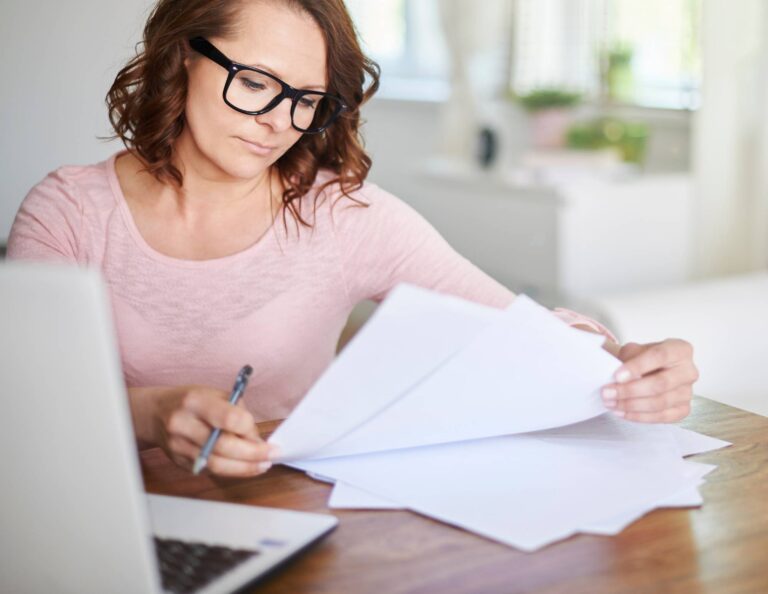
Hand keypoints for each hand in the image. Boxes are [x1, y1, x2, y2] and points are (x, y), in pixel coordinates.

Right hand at [130, 385, 275, 476]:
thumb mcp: (215, 394)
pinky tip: (245, 467)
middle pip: (222, 446)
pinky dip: (231, 470)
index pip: (228, 418)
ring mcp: (178, 446)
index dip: (249, 430)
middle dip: (252, 454)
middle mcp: (183, 424)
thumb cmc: (192, 402)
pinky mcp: (179, 462)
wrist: (155, 413)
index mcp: (195, 401)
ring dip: (244, 467)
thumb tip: (256, 439)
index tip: (264, 436)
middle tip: (271, 455)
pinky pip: (210, 470)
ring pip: (216, 464)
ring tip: (263, 465)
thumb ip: (238, 413)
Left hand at [601, 339, 698, 422]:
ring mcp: (688, 392)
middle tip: (608, 392)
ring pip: (660, 403)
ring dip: (631, 405)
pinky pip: (661, 417)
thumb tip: (616, 377)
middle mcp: (688, 371)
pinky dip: (639, 416)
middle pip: (660, 384)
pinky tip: (622, 412)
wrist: (653, 369)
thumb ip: (628, 359)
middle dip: (630, 390)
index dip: (637, 367)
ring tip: (611, 403)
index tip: (617, 376)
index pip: (659, 356)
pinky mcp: (683, 409)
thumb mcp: (635, 349)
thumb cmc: (645, 357)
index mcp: (680, 350)